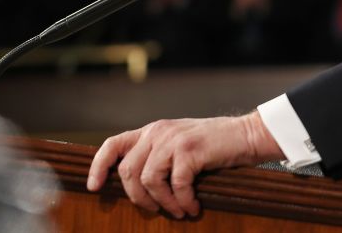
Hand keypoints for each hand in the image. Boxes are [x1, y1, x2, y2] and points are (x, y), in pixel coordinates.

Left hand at [86, 112, 283, 218]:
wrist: (247, 135)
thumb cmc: (215, 144)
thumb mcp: (180, 143)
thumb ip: (158, 153)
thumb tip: (135, 184)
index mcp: (153, 130)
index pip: (113, 144)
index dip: (98, 166)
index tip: (94, 187)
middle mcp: (158, 132)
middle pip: (128, 171)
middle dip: (138, 198)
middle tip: (155, 210)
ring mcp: (173, 140)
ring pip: (149, 180)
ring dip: (163, 203)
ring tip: (179, 210)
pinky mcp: (189, 151)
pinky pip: (175, 184)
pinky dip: (182, 201)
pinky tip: (193, 207)